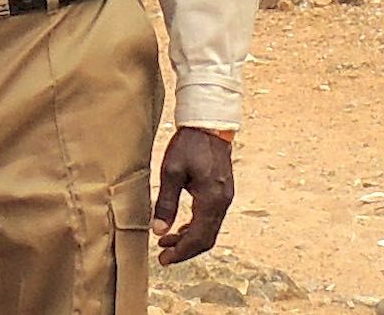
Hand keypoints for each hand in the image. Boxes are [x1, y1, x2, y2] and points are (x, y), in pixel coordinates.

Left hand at [152, 127, 234, 264]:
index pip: (198, 237)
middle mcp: (222, 202)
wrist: (208, 124)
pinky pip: (211, 219)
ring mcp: (225, 198)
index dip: (181, 252)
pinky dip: (196, 228)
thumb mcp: (171, 172)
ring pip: (209, 230)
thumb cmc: (188, 144)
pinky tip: (181, 228)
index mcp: (211, 199)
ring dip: (189, 240)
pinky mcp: (223, 192)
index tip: (164, 260)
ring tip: (166, 242)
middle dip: (185, 250)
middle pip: (206, 239)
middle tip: (164, 257)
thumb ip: (165, 203)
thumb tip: (159, 230)